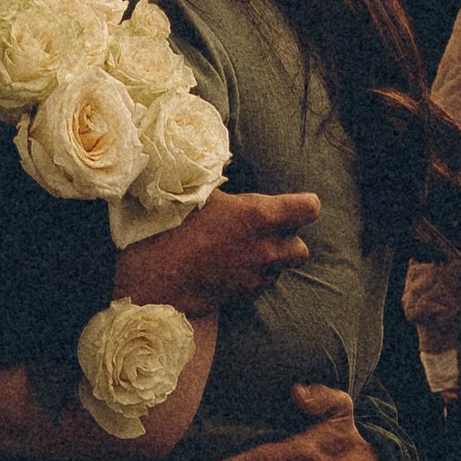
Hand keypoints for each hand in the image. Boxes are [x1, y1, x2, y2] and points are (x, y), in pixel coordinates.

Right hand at [118, 187, 318, 310]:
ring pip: (279, 271)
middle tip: (265, 232)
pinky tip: (227, 268)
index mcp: (260, 215)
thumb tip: (228, 163)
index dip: (303, 205)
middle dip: (288, 241)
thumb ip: (224, 183)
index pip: (309, 209)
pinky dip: (251, 278)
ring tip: (242, 251)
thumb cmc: (172, 226)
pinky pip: (258, 287)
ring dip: (269, 261)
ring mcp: (254, 277)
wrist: (151, 272)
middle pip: (301, 249)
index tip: (291, 204)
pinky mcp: (241, 298)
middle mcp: (265, 249)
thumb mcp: (200, 192)